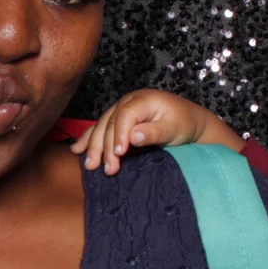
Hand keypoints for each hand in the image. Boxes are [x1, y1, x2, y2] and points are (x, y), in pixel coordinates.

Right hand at [69, 89, 241, 173]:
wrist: (190, 122)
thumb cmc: (185, 125)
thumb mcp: (175, 129)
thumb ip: (155, 132)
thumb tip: (133, 136)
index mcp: (143, 99)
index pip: (125, 116)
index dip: (119, 135)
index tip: (119, 154)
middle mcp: (128, 101)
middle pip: (109, 122)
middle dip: (105, 146)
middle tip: (106, 169)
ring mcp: (121, 109)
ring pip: (101, 126)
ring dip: (93, 146)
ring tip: (90, 165)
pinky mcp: (117, 119)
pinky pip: (99, 128)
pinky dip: (88, 139)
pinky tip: (77, 150)